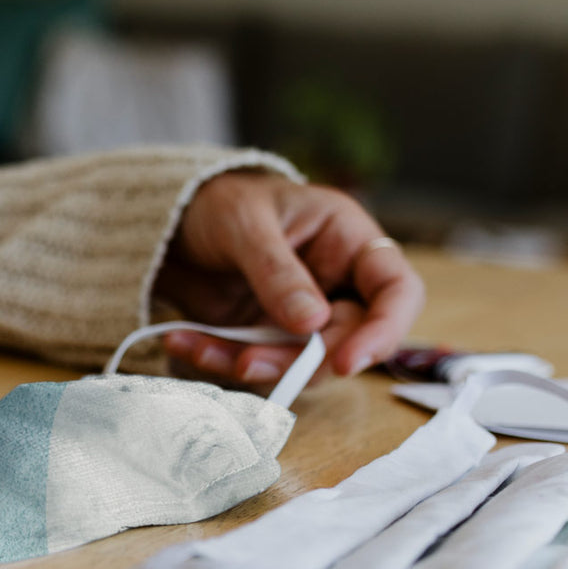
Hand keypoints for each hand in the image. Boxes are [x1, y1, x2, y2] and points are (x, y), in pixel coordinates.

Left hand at [155, 171, 424, 387]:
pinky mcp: (264, 336)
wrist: (171, 221)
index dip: (384, 331)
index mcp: (348, 240)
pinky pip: (255, 362)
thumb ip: (277, 272)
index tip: (346, 363)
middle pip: (347, 340)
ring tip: (197, 347)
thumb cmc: (219, 202)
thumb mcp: (245, 224)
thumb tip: (312, 324)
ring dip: (252, 366)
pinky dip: (219, 360)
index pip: (397, 290)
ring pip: (299, 363)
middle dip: (299, 361)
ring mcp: (300, 315)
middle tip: (247, 363)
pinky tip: (183, 342)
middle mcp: (335, 283)